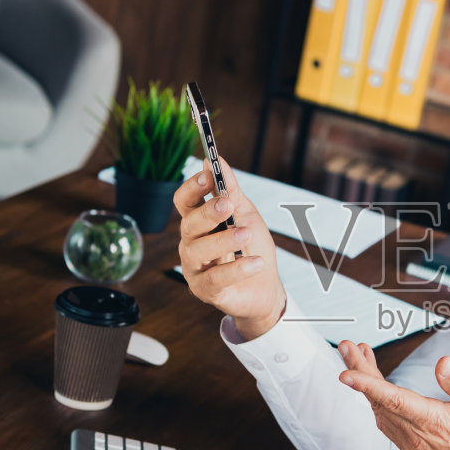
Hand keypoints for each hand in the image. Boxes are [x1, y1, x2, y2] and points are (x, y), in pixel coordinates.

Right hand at [175, 157, 286, 339]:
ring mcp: (194, 268)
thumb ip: (231, 189)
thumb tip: (216, 159)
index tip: (208, 175)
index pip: (184, 201)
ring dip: (223, 240)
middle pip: (188, 224)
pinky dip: (237, 269)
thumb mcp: (246, 213)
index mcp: (198, 222)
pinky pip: (216, 278)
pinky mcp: (204, 290)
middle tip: (228, 204)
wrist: (265, 287)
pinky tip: (256, 262)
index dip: (192, 187)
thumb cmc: (252, 247)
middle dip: (207, 212)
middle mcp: (191, 243)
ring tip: (246, 234)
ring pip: (198, 251)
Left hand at [337, 341, 449, 449]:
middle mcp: (415, 435)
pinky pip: (385, 424)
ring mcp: (410, 445)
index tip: (346, 373)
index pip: (393, 400)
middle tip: (346, 346)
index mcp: (432, 422)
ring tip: (360, 358)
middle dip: (358, 371)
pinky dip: (376, 402)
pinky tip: (376, 389)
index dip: (367, 384)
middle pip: (378, 400)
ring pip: (379, 411)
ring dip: (366, 385)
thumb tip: (443, 363)